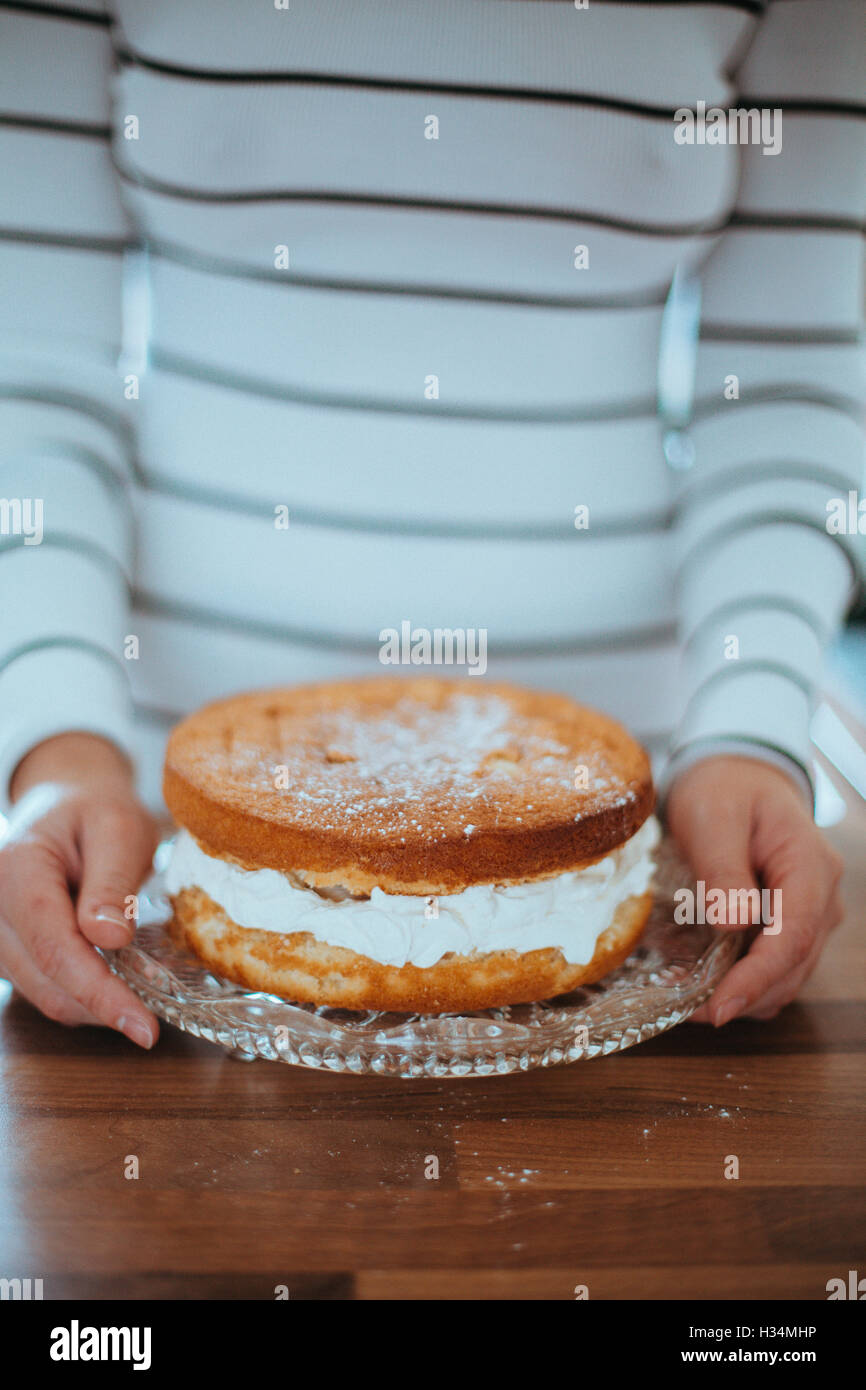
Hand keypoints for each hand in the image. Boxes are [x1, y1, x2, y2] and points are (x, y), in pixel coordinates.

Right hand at [0, 733, 159, 1046]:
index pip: (53, 945)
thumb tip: (109, 938)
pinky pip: (42, 986)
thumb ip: (112, 881)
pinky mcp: (10, 949)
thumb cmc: (96, 811)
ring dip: (90, 1006)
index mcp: (16, 869)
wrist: (68, 803)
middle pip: (43, 979)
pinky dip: (80, 995)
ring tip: (138, 1004)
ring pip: (41, 992)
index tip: (143, 1026)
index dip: (98, 991)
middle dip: (99, 1008)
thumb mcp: (119, 828)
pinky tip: (114, 989)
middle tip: (151, 1026)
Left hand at [665, 755, 843, 1024]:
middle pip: (794, 966)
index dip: (757, 979)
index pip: (793, 937)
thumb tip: (734, 925)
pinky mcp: (793, 923)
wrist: (739, 776)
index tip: (719, 1007)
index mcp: (810, 866)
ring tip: (691, 1001)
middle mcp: (822, 897)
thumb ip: (723, 868)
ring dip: (745, 994)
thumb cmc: (725, 790)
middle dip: (745, 995)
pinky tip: (707, 983)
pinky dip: (747, 982)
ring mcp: (812, 913)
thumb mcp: (713, 817)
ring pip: (788, 974)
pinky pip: (777, 964)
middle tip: (688, 1010)